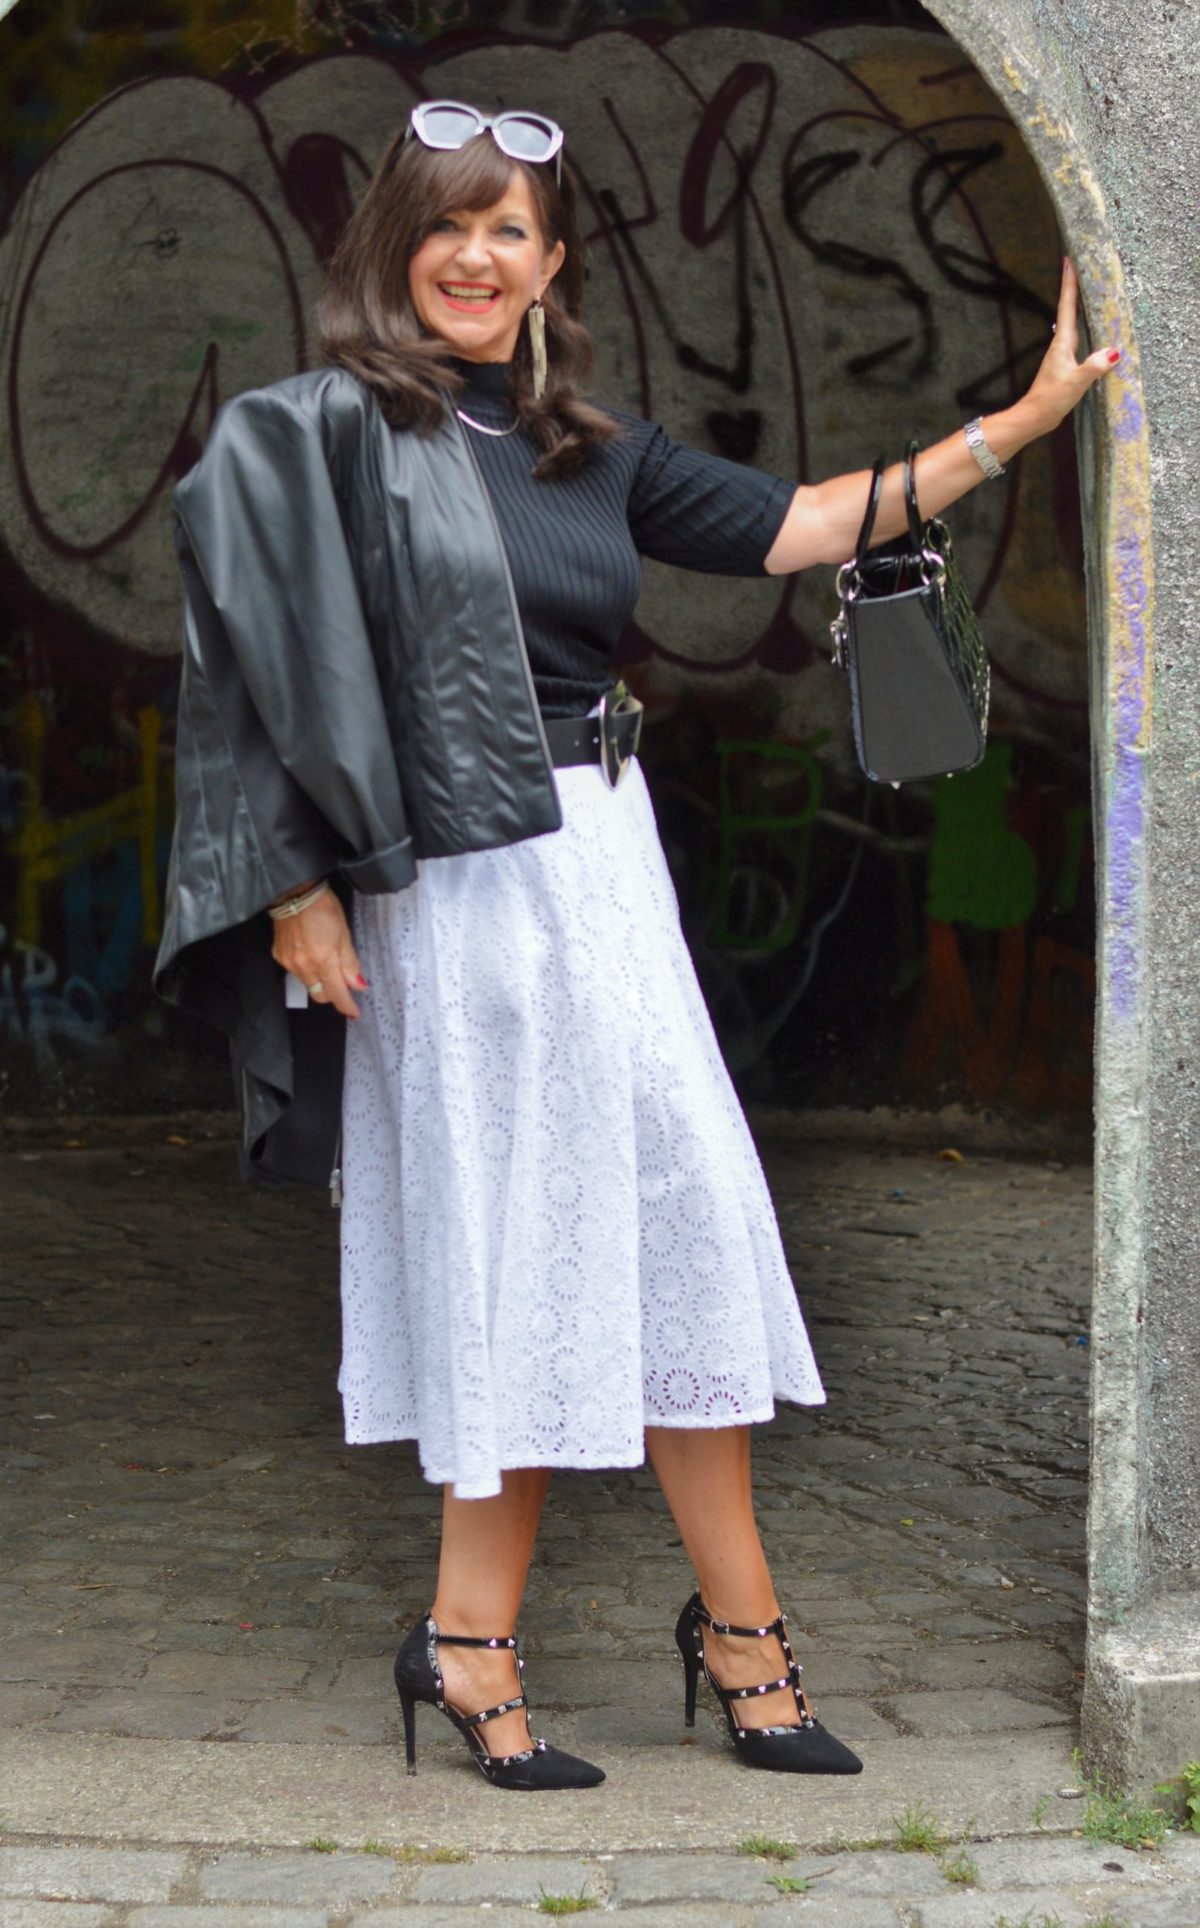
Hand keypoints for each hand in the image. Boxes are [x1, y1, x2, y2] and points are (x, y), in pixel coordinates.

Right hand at [270, 887, 366, 1019]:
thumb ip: (350, 963)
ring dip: (319, 980)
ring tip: (324, 958)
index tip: (353, 1012)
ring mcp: (289, 962)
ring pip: (308, 984)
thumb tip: (357, 985)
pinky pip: (295, 972)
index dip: (347, 1006)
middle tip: (341, 982)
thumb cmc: (323, 907)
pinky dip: (305, 968)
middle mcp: (304, 965)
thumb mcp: (344, 933)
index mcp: (323, 959)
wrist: (294, 892)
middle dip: (333, 992)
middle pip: (320, 994)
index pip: (336, 993)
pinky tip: (308, 952)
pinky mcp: (279, 956)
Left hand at [1022, 257, 1121, 434]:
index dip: (1069, 284)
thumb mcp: (1075, 383)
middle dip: (1073, 287)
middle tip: (1078, 266)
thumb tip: (1112, 353)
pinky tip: (1089, 328)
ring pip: (1072, 322)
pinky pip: (1077, 337)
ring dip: (1077, 304)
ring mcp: (1062, 354)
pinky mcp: (1065, 364)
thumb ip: (1092, 368)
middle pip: (1069, 308)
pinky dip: (1083, 325)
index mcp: (1062, 343)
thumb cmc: (1050, 400)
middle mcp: (1061, 344)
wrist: (1035, 417)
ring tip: (1085, 289)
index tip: (1069, 261)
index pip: (1067, 306)